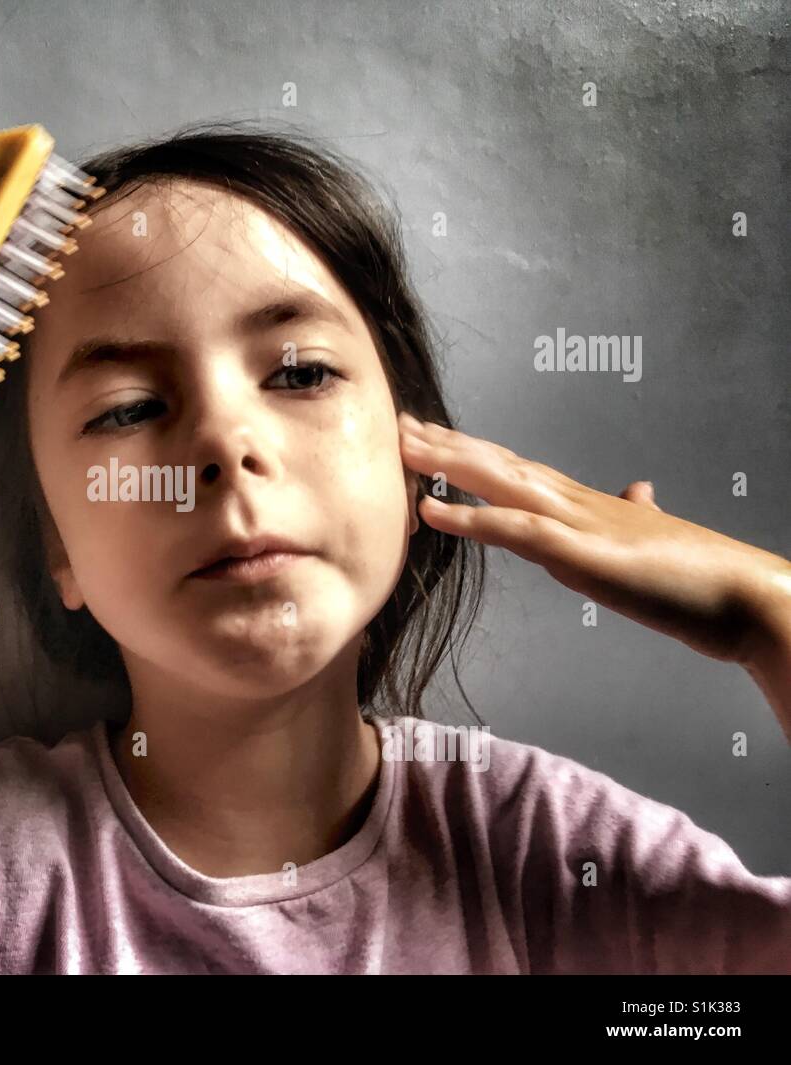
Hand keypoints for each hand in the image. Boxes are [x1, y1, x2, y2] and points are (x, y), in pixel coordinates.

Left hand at [397, 411, 790, 670]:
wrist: (751, 600)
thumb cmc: (704, 580)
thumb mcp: (658, 541)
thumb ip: (637, 517)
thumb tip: (639, 492)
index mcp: (591, 505)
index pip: (520, 469)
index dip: (476, 451)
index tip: (437, 436)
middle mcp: (580, 504)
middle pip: (501, 464)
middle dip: (448, 444)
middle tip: (398, 424)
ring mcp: (580, 525)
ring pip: (502, 483)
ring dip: (447, 464)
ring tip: (401, 448)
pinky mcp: (585, 555)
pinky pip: (515, 531)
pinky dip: (470, 517)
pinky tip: (432, 510)